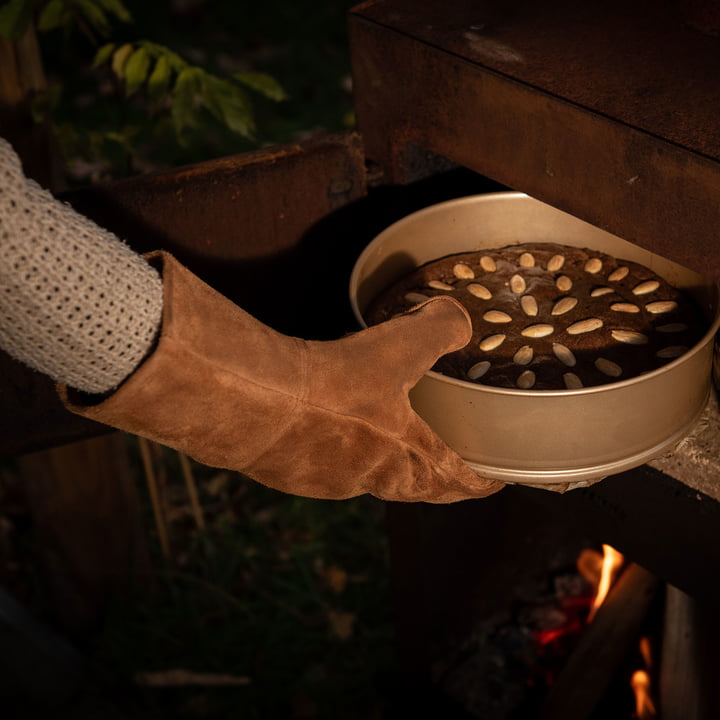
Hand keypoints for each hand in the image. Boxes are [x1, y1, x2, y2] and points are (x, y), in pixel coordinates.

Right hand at [61, 252, 502, 502]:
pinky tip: (324, 430)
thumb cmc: (334, 385)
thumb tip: (460, 320)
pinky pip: (321, 468)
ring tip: (385, 445)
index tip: (497, 481)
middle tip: (447, 465)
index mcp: (406, 458)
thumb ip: (439, 329)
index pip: (458, 482)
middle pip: (414, 489)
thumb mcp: (397, 347)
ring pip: (366, 480)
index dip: (483, 481)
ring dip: (382, 467)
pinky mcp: (286, 475)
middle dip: (435, 479)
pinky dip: (334, 453)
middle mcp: (370, 481)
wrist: (252, 404)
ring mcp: (326, 482)